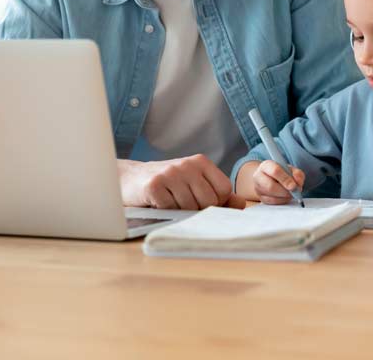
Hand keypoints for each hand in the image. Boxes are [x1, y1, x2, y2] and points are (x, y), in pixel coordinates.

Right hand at [118, 155, 245, 209]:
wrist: (131, 179)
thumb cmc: (168, 184)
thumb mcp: (194, 183)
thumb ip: (218, 192)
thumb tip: (241, 204)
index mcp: (201, 162)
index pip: (224, 190)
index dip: (216, 203)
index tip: (202, 202)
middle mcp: (187, 164)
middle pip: (209, 201)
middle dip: (198, 209)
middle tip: (183, 203)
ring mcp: (170, 173)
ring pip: (191, 207)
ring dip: (181, 211)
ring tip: (170, 201)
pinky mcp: (154, 185)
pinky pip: (171, 209)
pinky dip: (166, 211)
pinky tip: (159, 202)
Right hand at [251, 160, 305, 205]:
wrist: (270, 178)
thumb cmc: (282, 173)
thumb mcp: (291, 169)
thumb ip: (297, 174)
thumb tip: (298, 183)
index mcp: (266, 165)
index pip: (275, 171)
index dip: (285, 179)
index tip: (294, 186)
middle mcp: (258, 176)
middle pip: (270, 187)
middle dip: (285, 191)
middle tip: (294, 192)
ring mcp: (258, 188)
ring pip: (271, 197)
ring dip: (285, 197)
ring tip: (291, 193)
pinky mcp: (261, 198)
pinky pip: (273, 203)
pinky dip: (282, 201)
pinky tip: (286, 197)